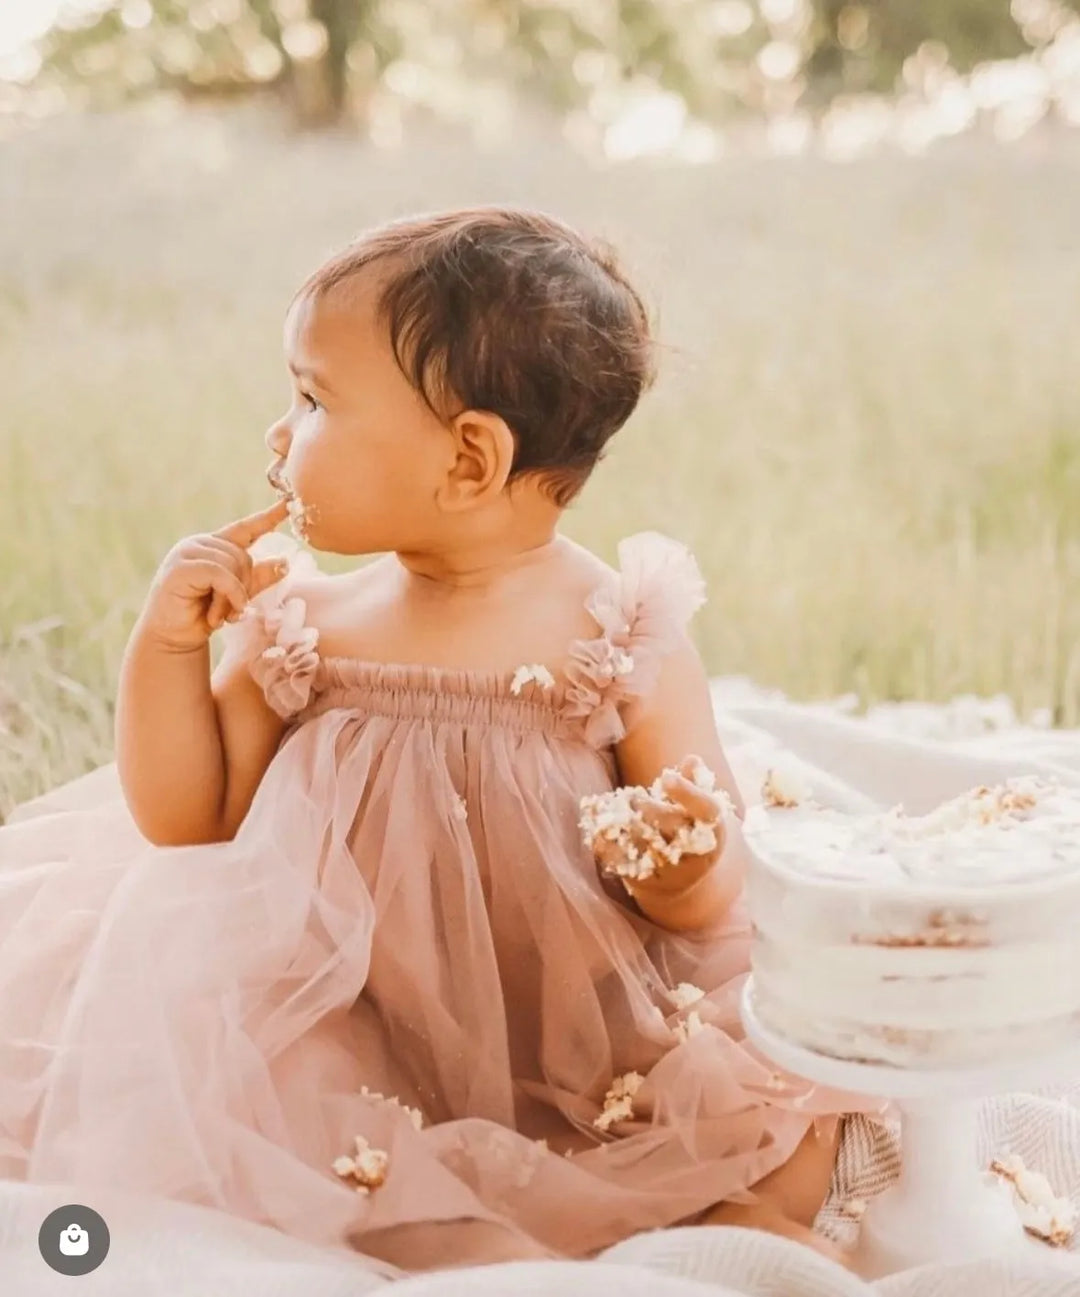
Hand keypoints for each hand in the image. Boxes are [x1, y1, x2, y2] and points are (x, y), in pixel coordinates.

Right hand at [139, 499, 290, 651]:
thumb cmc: (204, 614)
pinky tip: (221, 615)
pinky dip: (228, 594)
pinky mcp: (180, 567)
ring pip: (231, 566)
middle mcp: (200, 544)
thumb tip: (285, 561)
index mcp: (215, 546)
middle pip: (241, 556)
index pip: (246, 528)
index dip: (268, 517)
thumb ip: (259, 578)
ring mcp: (187, 553)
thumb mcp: (238, 595)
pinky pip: (220, 574)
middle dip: (243, 587)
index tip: (289, 504)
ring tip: (221, 616)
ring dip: (232, 597)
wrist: (173, 637)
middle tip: (232, 611)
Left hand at [592, 756, 728, 897]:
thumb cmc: (690, 829)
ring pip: (637, 838)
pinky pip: (617, 857)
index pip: (705, 810)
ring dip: (620, 819)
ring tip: (611, 808)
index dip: (687, 793)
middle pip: (662, 821)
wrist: (682, 881)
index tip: (666, 777)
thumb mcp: (699, 807)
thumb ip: (695, 781)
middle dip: (643, 805)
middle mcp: (694, 854)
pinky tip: (598, 825)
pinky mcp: (643, 881)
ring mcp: (668, 871)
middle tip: (633, 798)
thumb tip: (693, 760)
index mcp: (713, 830)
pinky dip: (603, 839)